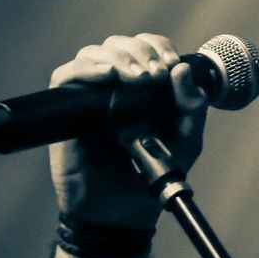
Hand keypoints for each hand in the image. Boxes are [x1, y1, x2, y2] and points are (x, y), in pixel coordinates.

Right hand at [47, 33, 208, 229]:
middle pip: (119, 44)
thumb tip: (183, 71)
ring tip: (135, 77)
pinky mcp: (68, 113)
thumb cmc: (152, 176)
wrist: (121, 213)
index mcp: (145, 88)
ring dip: (117, 56)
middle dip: (139, 50)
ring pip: (93, 54)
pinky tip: (106, 76)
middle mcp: (117, 87)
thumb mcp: (186, 140)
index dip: (157, 46)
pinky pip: (66, 77)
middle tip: (154, 73)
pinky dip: (84, 69)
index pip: (146, 47)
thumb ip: (192, 107)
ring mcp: (91, 98)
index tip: (169, 64)